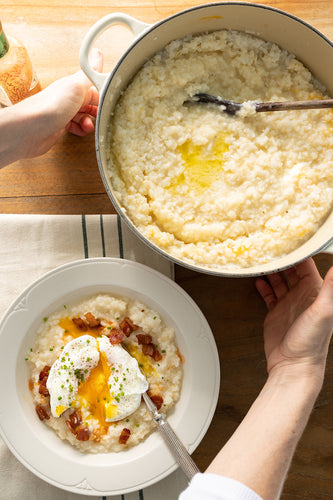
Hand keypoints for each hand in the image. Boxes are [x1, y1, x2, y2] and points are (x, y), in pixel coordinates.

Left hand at [0, 48, 102, 166]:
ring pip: (84, 115)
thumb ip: (90, 72)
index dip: (104, 95)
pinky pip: (77, 126)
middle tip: (100, 116)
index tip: (111, 102)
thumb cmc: (51, 107)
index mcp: (74, 85)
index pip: (95, 87)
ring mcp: (64, 111)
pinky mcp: (60, 125)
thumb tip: (97, 54)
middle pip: (90, 102)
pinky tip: (81, 130)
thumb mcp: (76, 86)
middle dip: (98, 110)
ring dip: (90, 122)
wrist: (31, 128)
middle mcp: (69, 97)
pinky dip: (81, 129)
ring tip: (88, 125)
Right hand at [256, 258, 332, 377]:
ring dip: (272, 270)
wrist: (293, 365)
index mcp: (315, 292)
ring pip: (279, 280)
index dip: (298, 253)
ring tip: (262, 260)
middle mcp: (302, 295)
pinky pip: (270, 294)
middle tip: (271, 246)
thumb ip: (331, 288)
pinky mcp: (276, 312)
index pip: (307, 265)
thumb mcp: (324, 311)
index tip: (289, 240)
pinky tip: (259, 280)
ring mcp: (289, 304)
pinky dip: (264, 286)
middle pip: (292, 270)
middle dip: (282, 258)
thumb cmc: (311, 342)